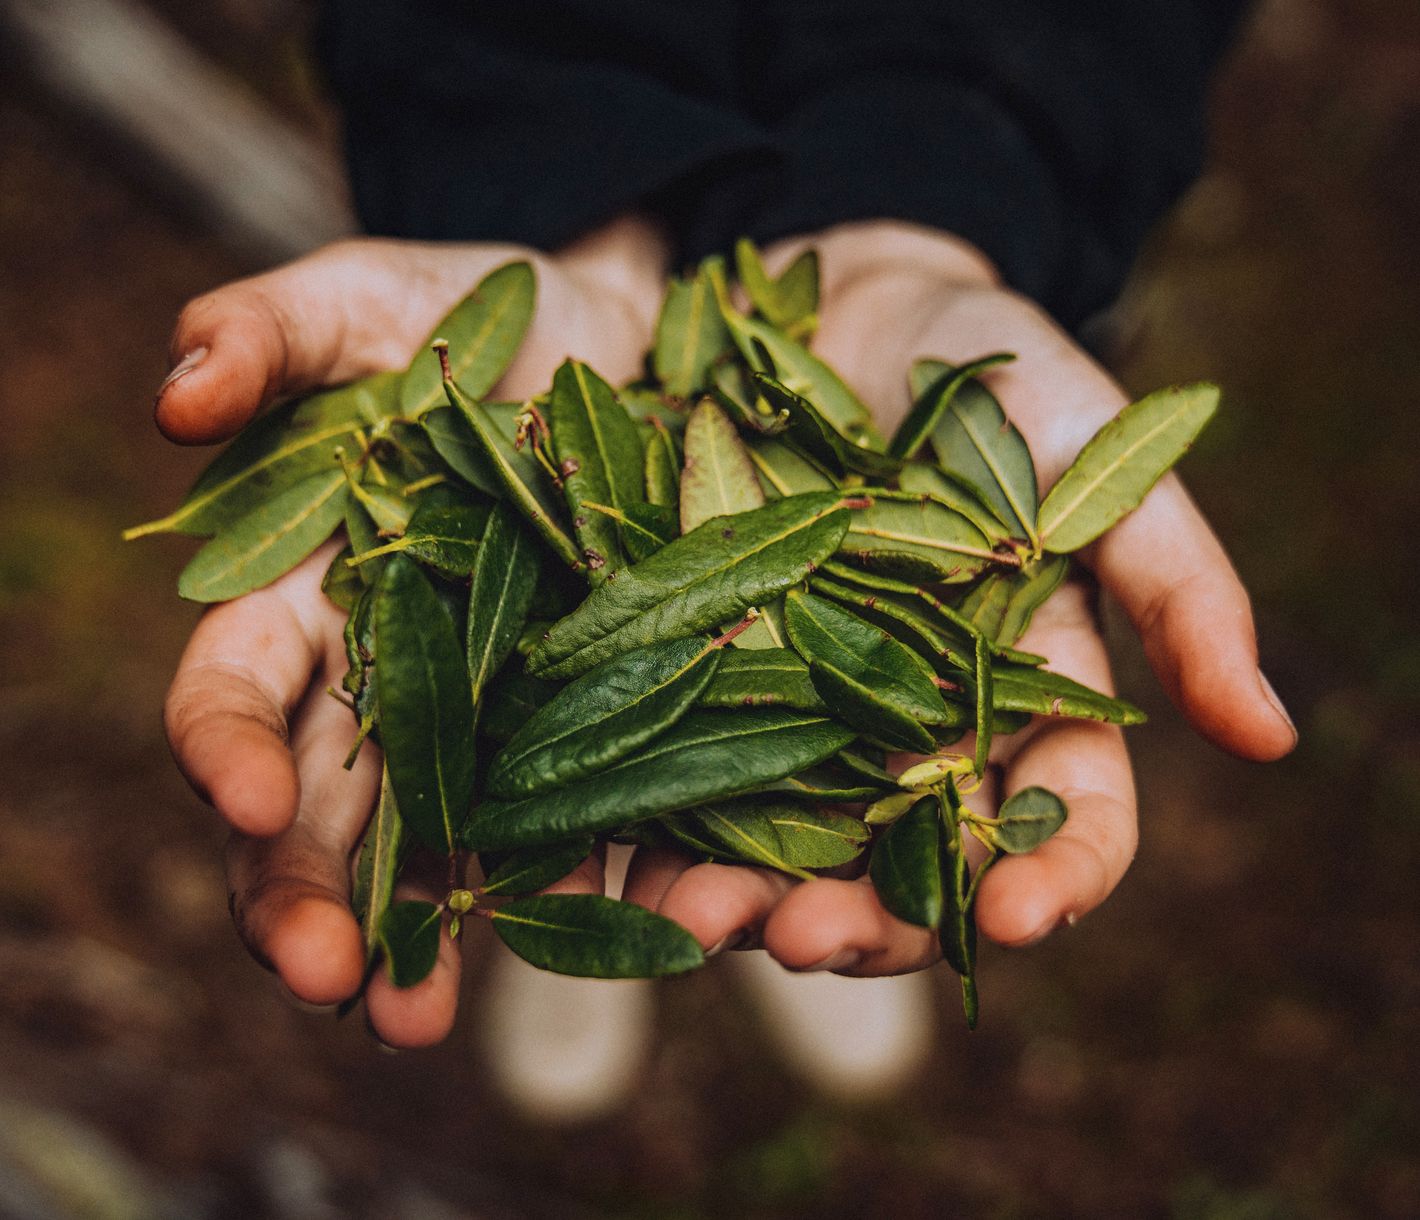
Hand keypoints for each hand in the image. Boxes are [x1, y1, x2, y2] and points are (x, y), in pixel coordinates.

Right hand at [159, 219, 670, 1044]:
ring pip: (459, 845)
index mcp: (310, 598)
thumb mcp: (366, 300)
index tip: (248, 800)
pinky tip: (626, 932)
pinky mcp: (618, 717)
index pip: (243, 691)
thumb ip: (269, 333)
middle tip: (339, 991)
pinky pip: (607, 810)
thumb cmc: (474, 312)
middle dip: (322, 902)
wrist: (623, 339)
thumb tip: (175, 399)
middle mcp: (396, 683)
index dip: (231, 747)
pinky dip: (610, 876)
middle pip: (337, 811)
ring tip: (435, 1023)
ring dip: (448, 939)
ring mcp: (509, 713)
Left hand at [614, 220, 1296, 975]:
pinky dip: (644, 826)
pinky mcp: (697, 675)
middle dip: (865, 919)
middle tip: (813, 937)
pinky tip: (606, 862)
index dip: (1051, 881)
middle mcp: (910, 732)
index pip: (1058, 823)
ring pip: (779, 842)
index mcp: (1025, 699)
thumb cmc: (993, 376)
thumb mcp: (1096, 458)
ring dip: (742, 899)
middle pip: (903, 866)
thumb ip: (1178, 585)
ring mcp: (798, 712)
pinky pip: (671, 771)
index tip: (1015, 916)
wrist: (844, 301)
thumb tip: (1271, 735)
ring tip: (697, 917)